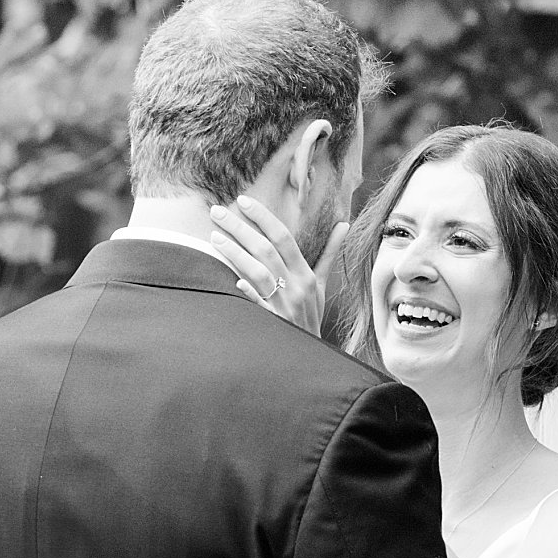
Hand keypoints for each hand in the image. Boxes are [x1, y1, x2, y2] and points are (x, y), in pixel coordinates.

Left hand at [209, 196, 346, 337]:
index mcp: (306, 275)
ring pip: (259, 273)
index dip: (264, 217)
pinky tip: (234, 282)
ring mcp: (284, 306)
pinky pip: (261, 306)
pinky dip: (249, 293)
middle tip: (217, 211)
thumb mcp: (322, 285)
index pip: (284, 237)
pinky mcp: (274, 324)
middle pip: (266, 250)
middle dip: (240, 228)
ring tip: (214, 237)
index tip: (243, 201)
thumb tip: (344, 225)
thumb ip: (329, 254)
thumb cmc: (311, 316)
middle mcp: (296, 288)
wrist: (309, 356)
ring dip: (235, 254)